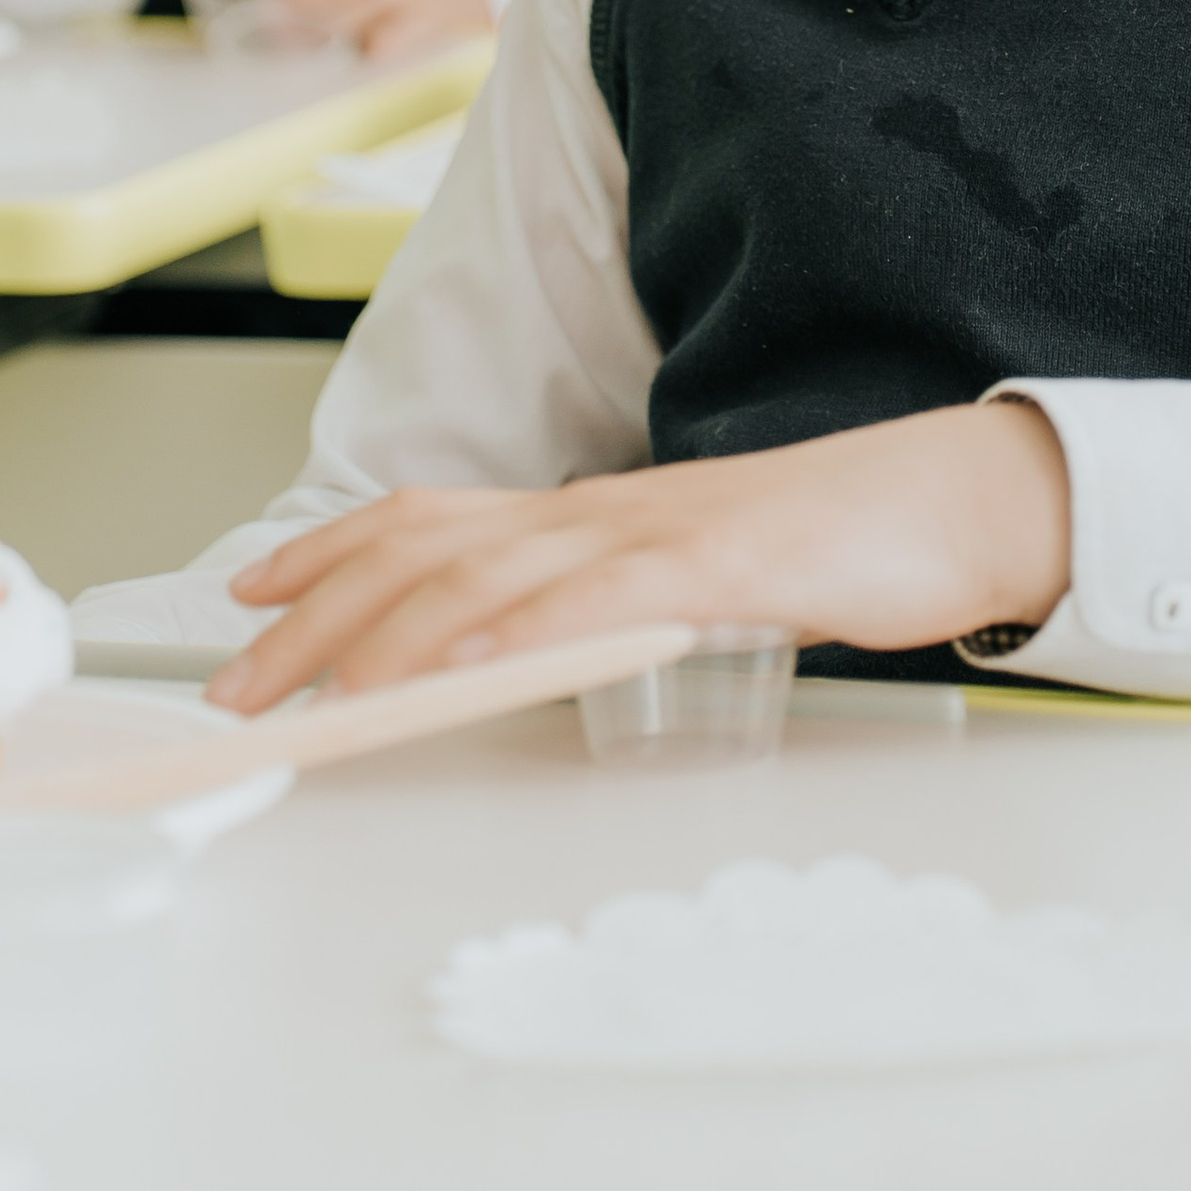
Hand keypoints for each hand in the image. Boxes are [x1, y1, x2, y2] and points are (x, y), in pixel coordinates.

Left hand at [208, 399, 1072, 709]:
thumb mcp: (701, 580)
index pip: (436, 517)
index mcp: (599, 515)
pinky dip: (510, 629)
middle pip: (428, 547)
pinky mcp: (716, 565)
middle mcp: (604, 511)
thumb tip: (544, 661)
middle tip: (235, 679)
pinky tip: (454, 662)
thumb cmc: (840, 548)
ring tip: (308, 688)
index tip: (252, 591)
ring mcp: (656, 531)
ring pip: (485, 570)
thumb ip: (622, 608)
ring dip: (381, 631)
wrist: (955, 502)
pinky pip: (590, 599)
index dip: (334, 549)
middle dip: (316, 612)